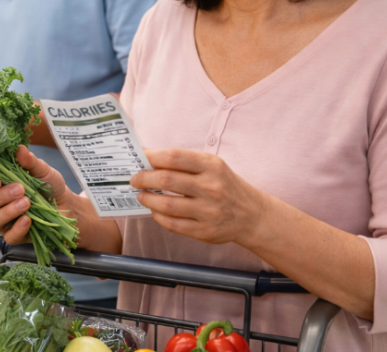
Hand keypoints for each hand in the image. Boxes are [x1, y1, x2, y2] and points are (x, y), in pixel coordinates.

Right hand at [0, 146, 69, 244]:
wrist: (67, 205)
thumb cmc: (48, 185)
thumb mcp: (41, 170)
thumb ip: (29, 161)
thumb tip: (19, 149)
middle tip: (20, 189)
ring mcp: (2, 222)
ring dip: (7, 212)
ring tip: (27, 202)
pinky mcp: (14, 236)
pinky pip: (8, 237)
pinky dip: (18, 228)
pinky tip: (28, 220)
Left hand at [131, 149, 267, 245]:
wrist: (252, 215)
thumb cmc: (225, 186)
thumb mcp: (212, 166)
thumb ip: (184, 162)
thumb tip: (148, 157)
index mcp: (211, 166)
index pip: (175, 157)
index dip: (151, 156)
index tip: (138, 157)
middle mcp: (211, 187)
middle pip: (167, 179)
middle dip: (144, 178)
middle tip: (134, 179)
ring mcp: (208, 211)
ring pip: (167, 204)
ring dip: (148, 199)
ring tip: (140, 195)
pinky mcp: (205, 231)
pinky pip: (173, 224)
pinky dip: (158, 217)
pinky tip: (154, 211)